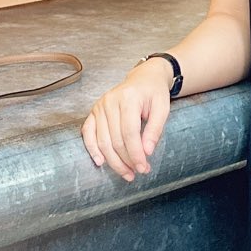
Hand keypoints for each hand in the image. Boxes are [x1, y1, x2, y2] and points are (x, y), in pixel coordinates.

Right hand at [81, 59, 171, 181]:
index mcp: (128, 98)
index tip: (143, 168)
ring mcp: (99, 106)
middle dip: (126, 160)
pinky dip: (92, 149)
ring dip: (113, 161)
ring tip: (125, 173)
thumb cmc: (154, 93)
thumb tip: (147, 152)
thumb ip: (155, 129)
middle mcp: (110, 101)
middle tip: (137, 172)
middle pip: (115, 139)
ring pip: (102, 141)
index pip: (130, 133)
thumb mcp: (162, 108)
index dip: (136, 154)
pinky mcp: (94, 111)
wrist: (143, 78)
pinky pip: (88, 133)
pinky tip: (101, 162)